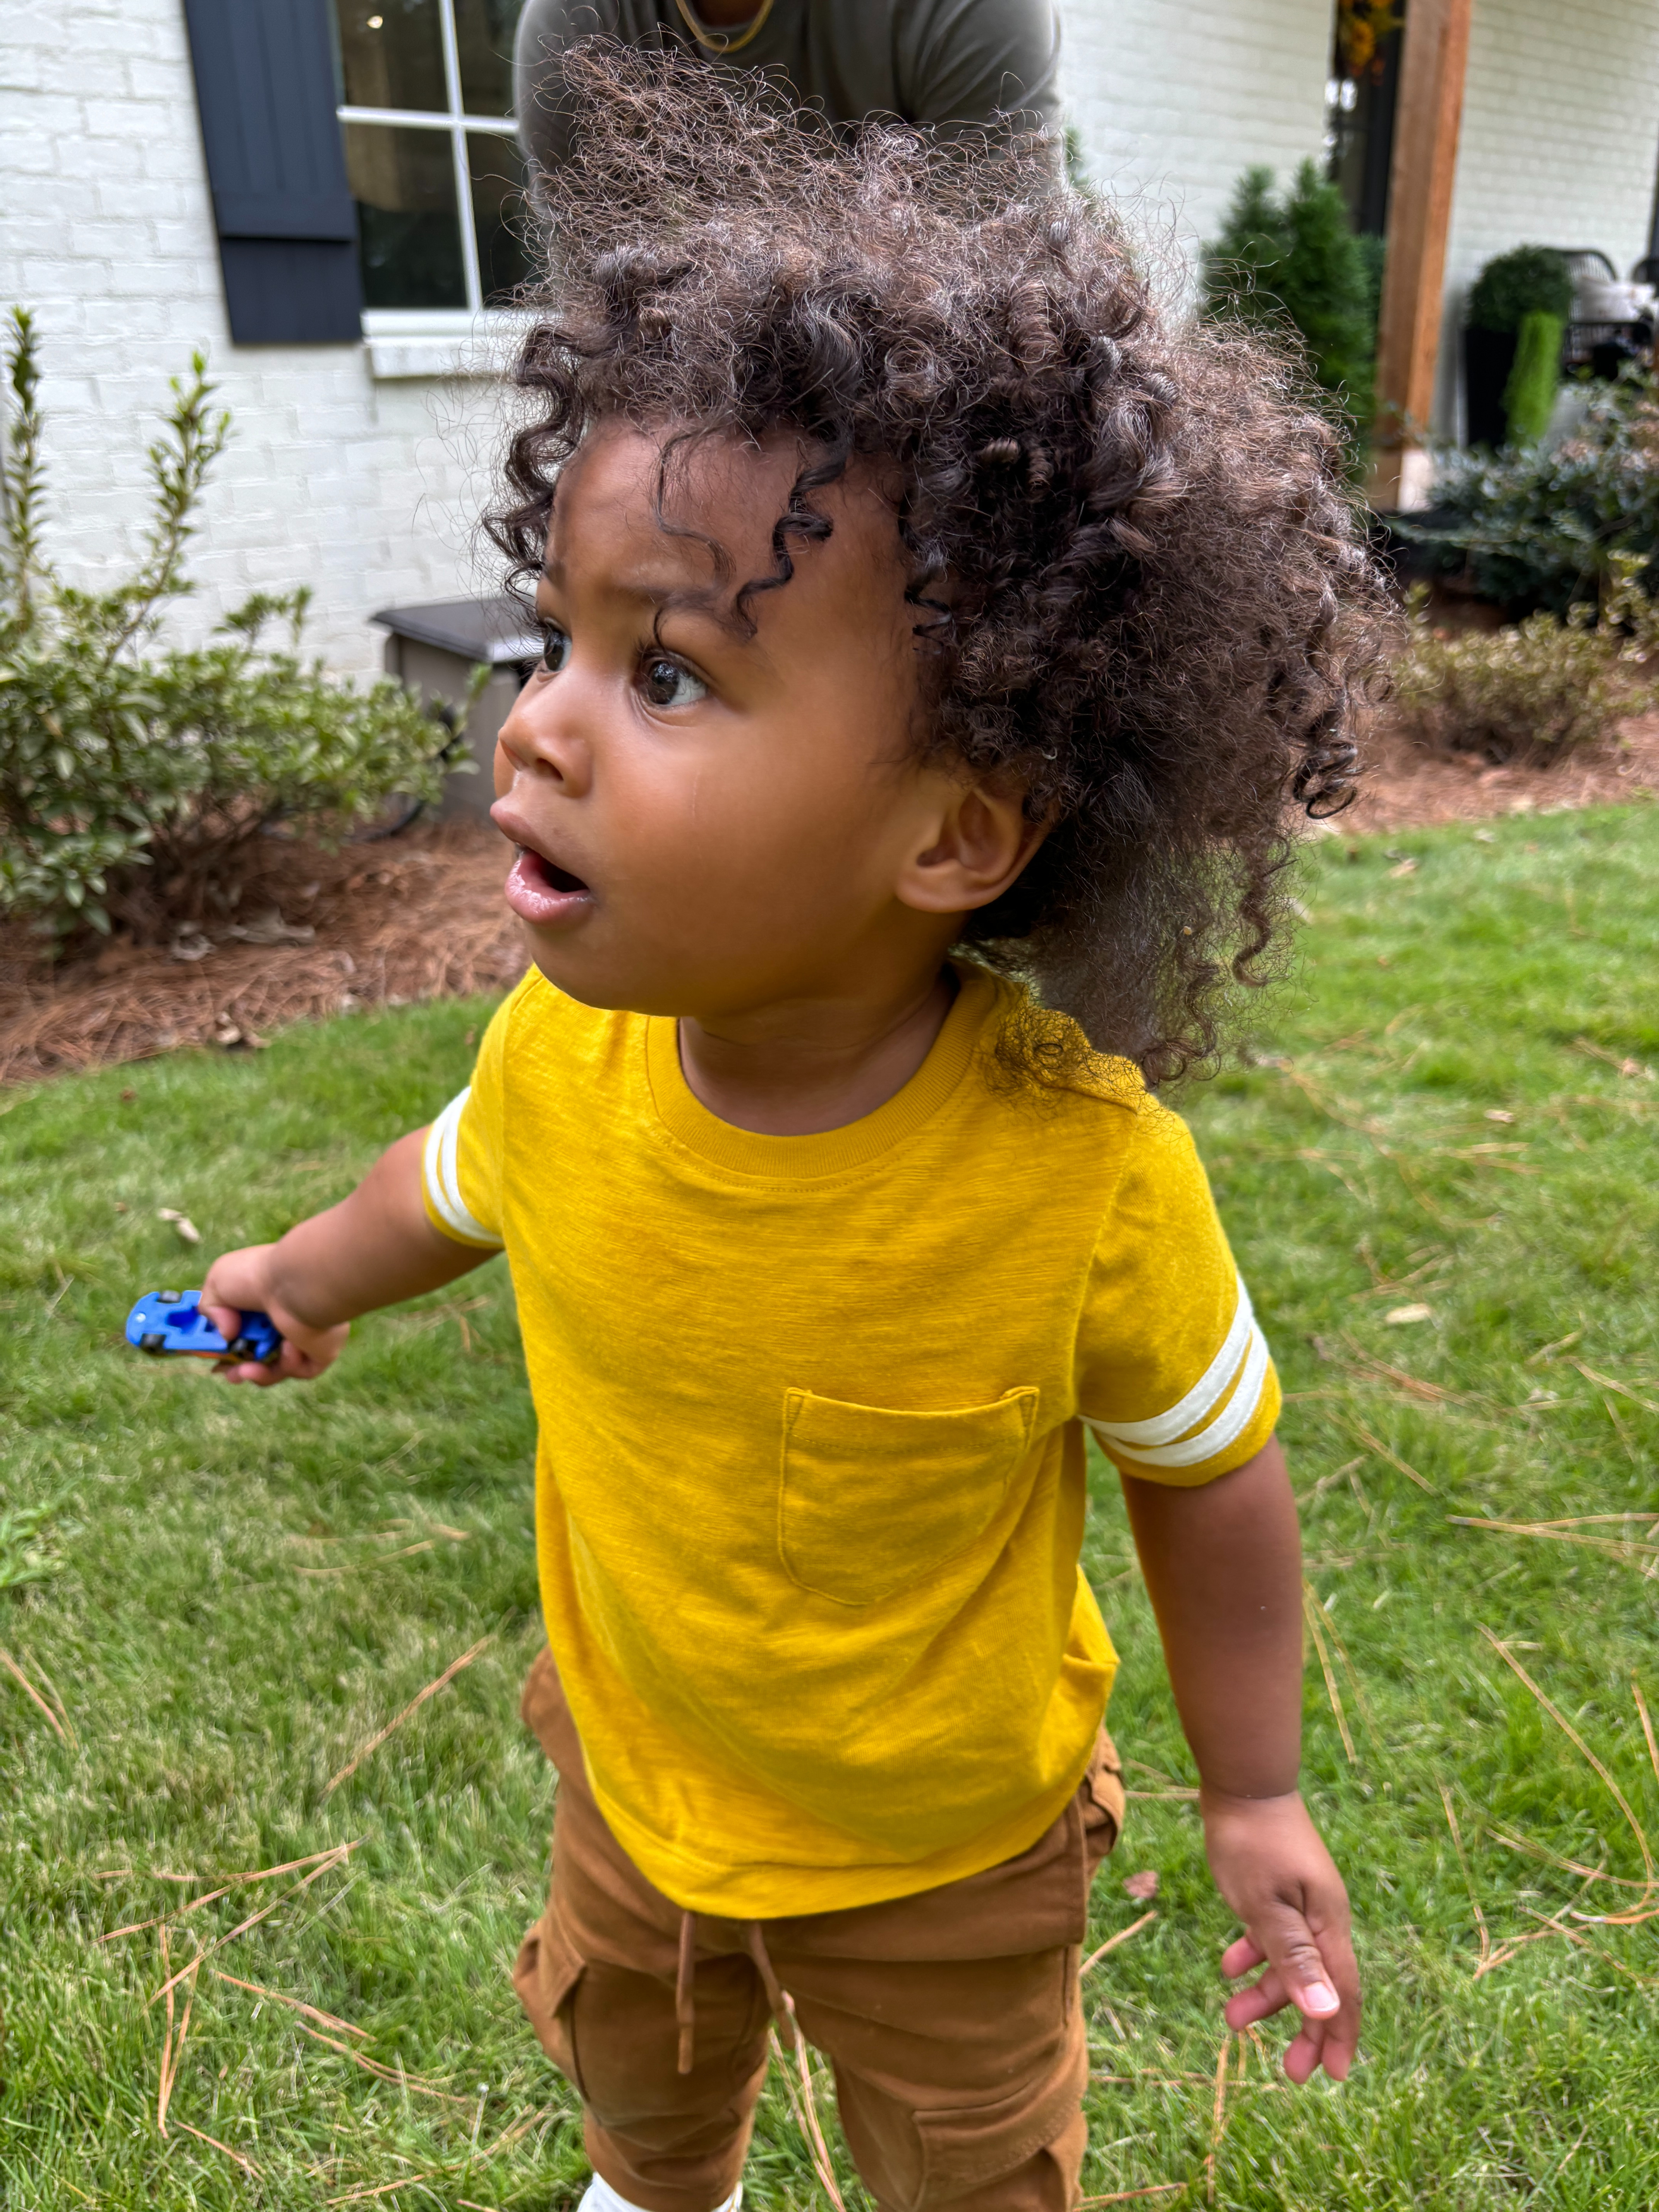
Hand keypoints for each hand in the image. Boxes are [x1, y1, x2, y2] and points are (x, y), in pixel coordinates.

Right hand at [200, 1243, 349, 1386]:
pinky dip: (288, 1365)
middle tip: (231, 1374)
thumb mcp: (217, 1281)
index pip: (246, 1330)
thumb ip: (210, 1308)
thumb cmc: (255, 1277)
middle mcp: (284, 1318)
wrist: (297, 1283)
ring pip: (279, 1367)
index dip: (229, 1347)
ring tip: (248, 1370)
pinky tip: (288, 1347)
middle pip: (261, 1354)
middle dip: (240, 1368)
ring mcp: (304, 1334)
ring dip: (259, 1373)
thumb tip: (226, 1335)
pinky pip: (303, 1370)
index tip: (216, 1357)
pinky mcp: (322, 1349)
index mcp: (263, 1301)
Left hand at [1202, 1787, 1358, 2083]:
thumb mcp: (1266, 1907)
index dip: (1339, 2035)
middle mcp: (1322, 1917)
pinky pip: (1273, 1935)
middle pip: (1320, 1984)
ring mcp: (1301, 1902)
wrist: (1242, 1783)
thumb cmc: (1252, 1843)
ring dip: (1268, 1993)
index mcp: (1327, 1925)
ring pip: (1291, 1962)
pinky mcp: (1279, 1889)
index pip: (1342, 1993)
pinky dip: (1254, 1954)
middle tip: (1289, 2072)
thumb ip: (1294, 1959)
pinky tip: (1229, 1967)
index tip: (1334, 2075)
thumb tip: (1326, 2012)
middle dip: (1305, 2028)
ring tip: (1233, 2019)